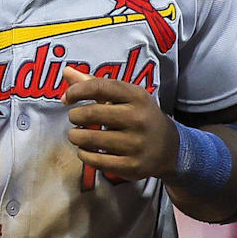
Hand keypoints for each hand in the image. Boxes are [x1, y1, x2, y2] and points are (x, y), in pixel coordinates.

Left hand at [62, 67, 178, 180]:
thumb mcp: (126, 97)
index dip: (77, 91)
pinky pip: (96, 160)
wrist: (170, 149)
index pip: (100, 87)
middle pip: (91, 113)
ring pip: (90, 139)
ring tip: (77, 134)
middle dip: (75, 116)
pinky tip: (84, 150)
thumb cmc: (141, 117)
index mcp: (137, 97)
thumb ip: (96, 84)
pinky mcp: (131, 166)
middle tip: (75, 118)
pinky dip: (84, 155)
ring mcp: (136, 144)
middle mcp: (138, 119)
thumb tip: (66, 72)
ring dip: (76, 136)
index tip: (68, 97)